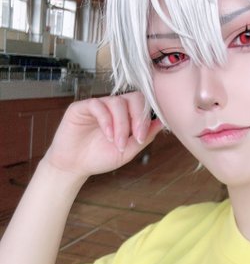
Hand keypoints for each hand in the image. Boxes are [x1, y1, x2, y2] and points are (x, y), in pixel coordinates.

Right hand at [43, 92, 162, 179]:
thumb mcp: (127, 151)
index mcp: (126, 115)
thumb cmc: (99, 158)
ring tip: (117, 143)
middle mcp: (113, 107)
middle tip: (136, 137)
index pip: (142, 104)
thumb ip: (144, 137)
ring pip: (117, 102)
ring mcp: (98, 105)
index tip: (142, 137)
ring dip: (121, 124)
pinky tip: (107, 135)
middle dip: (137, 117)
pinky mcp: (81, 107)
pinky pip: (97, 104)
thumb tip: (161, 123)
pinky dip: (106, 120)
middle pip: (133, 97)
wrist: (74, 166)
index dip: (145, 118)